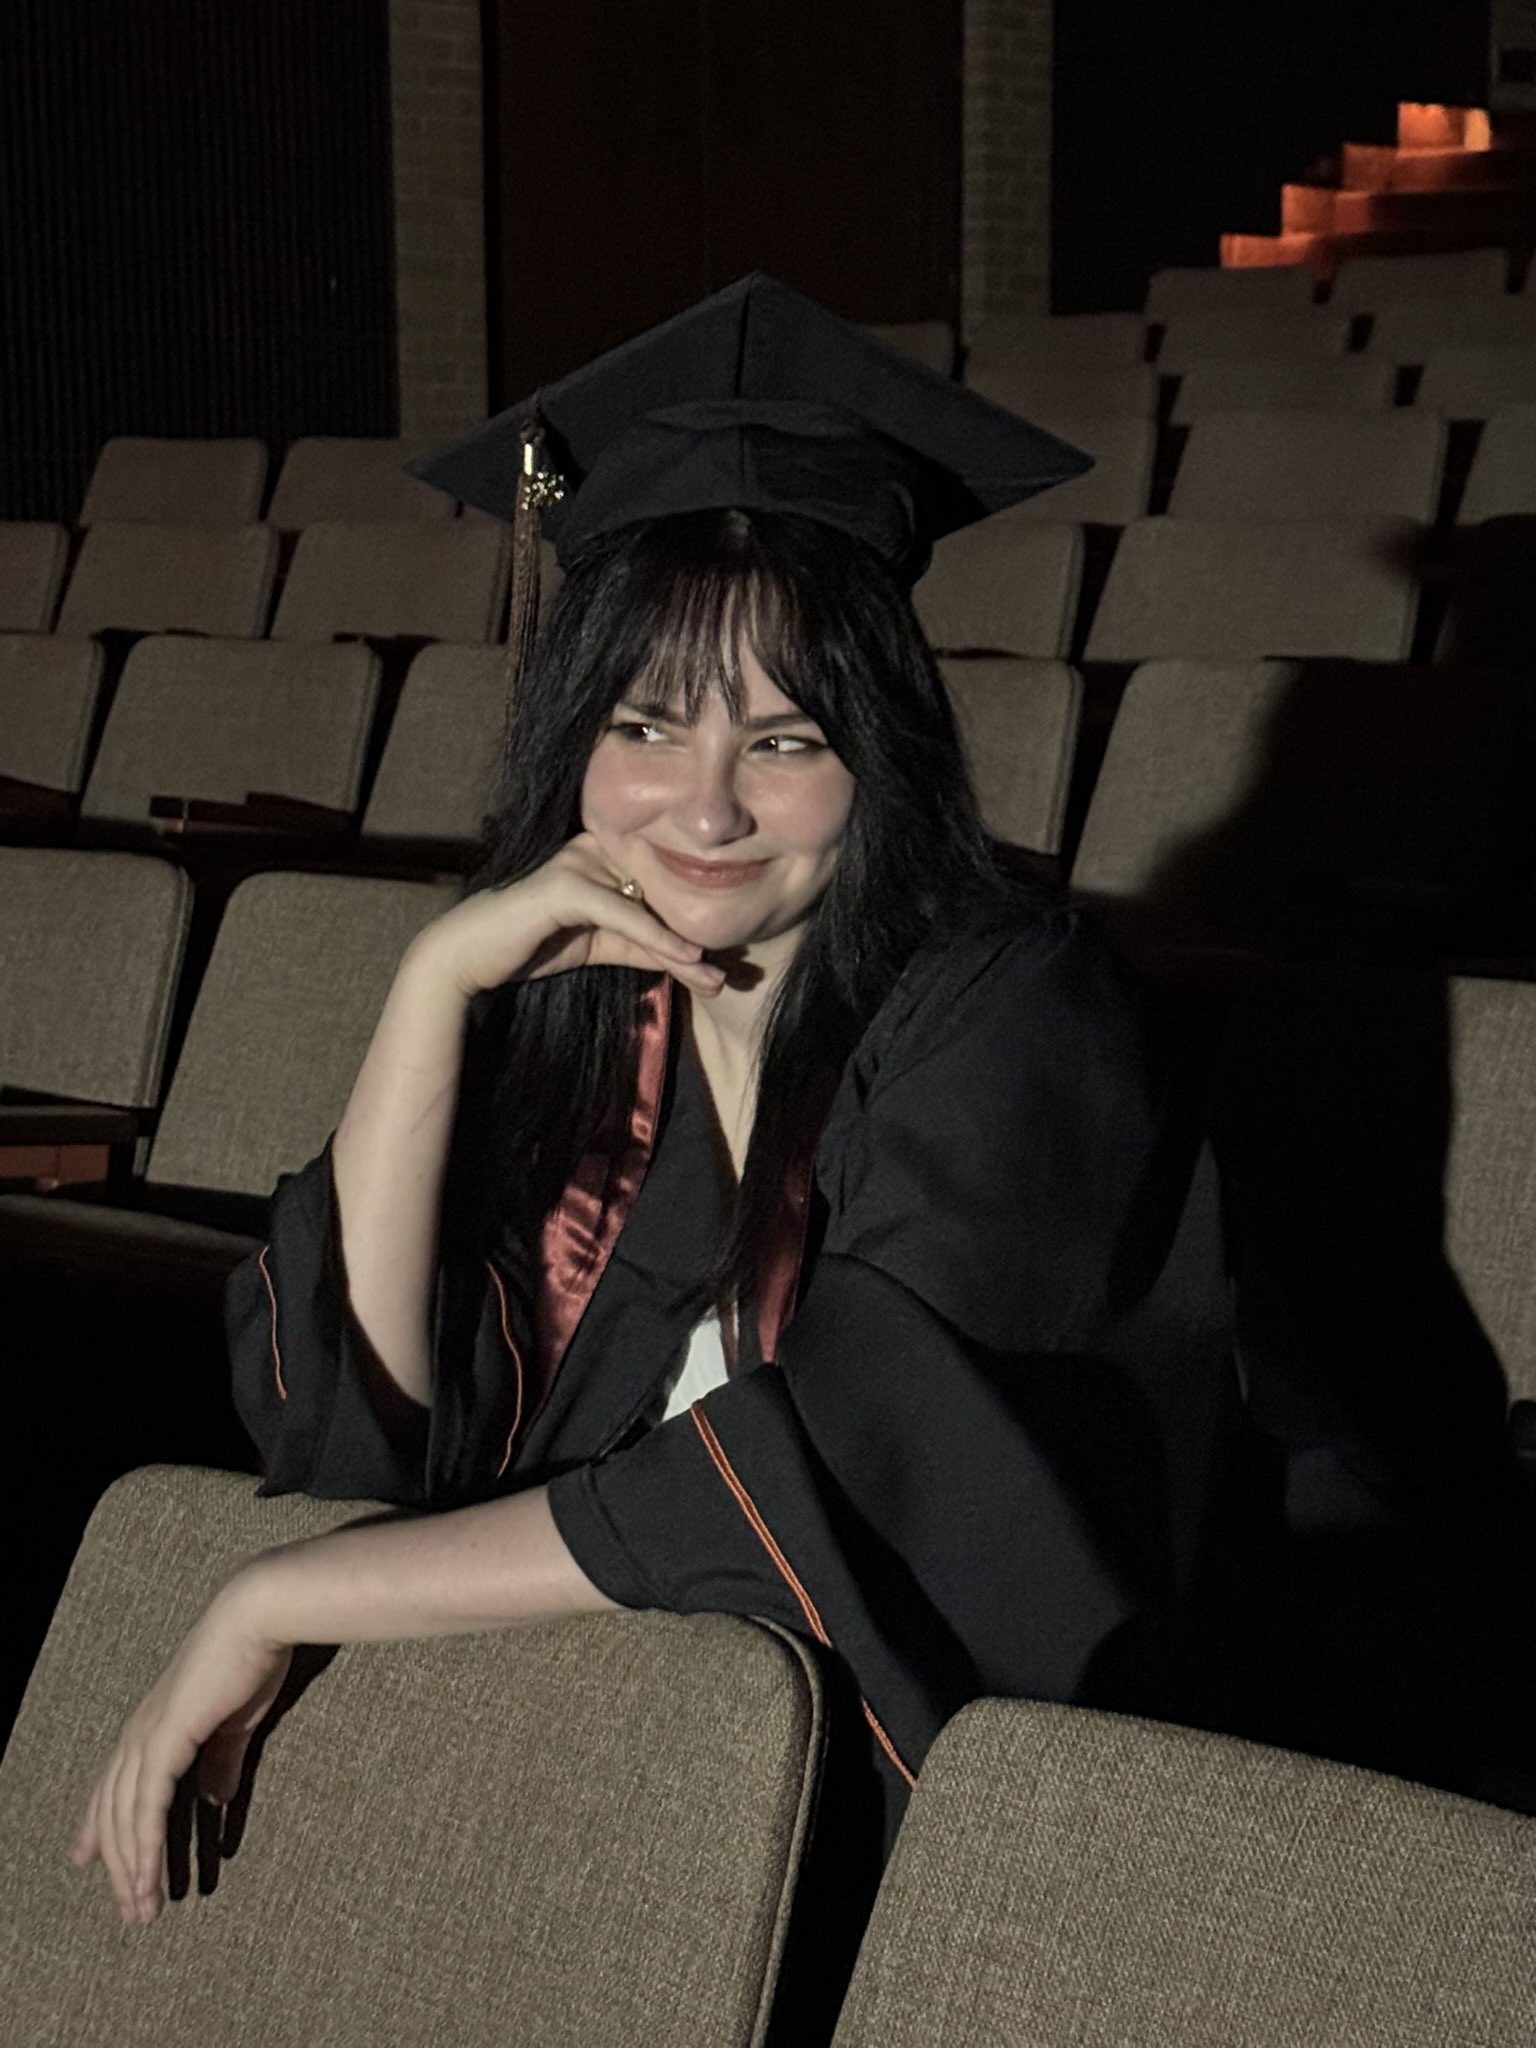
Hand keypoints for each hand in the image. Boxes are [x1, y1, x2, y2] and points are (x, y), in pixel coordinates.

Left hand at [71, 1574, 291, 1925]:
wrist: (255, 1619)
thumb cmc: (250, 1660)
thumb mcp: (235, 1722)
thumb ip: (222, 1759)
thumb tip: (216, 1795)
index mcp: (152, 1724)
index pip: (114, 1786)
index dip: (100, 1826)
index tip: (89, 1862)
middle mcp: (138, 1733)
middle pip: (112, 1811)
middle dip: (119, 1864)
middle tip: (131, 1908)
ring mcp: (146, 1737)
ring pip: (124, 1818)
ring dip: (132, 1867)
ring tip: (143, 1908)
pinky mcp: (163, 1741)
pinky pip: (146, 1806)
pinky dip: (144, 1846)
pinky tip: (149, 1875)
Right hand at [415, 833, 725, 999]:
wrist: (469, 957)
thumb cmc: (529, 946)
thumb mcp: (598, 946)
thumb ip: (640, 944)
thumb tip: (691, 958)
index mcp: (603, 855)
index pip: (661, 889)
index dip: (695, 925)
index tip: (730, 962)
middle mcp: (595, 849)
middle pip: (662, 895)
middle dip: (699, 937)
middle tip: (735, 974)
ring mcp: (580, 863)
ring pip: (649, 906)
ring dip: (686, 946)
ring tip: (718, 978)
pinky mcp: (566, 886)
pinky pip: (624, 914)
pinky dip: (657, 937)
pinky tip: (687, 958)